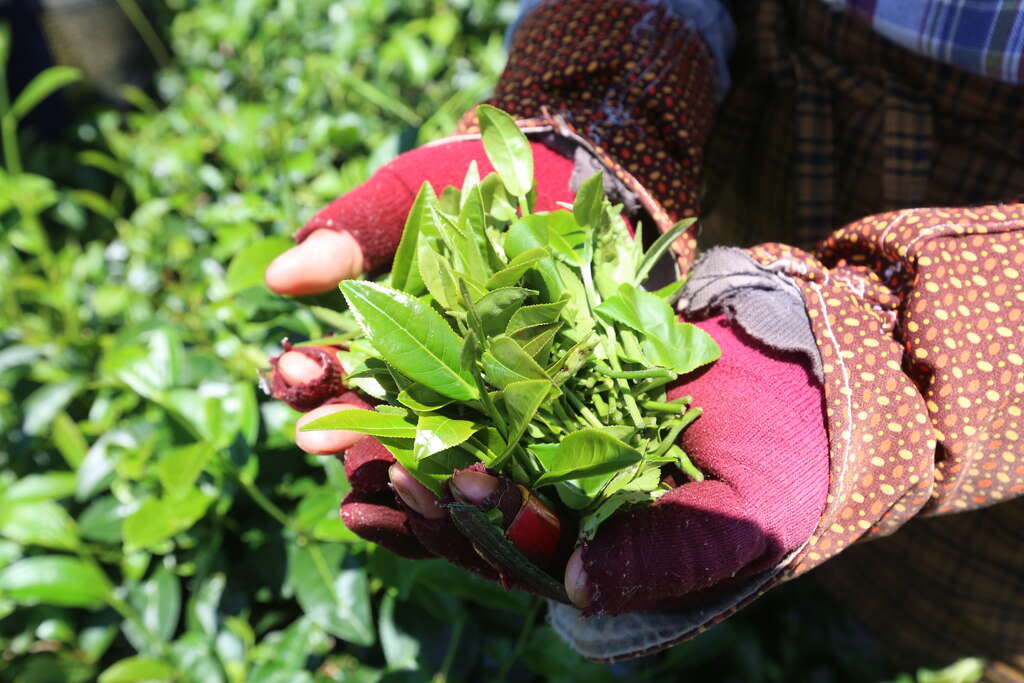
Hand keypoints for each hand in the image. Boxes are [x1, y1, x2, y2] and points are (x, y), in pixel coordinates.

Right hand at [265, 135, 578, 577]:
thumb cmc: (474, 190)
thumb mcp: (409, 205)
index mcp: (384, 355)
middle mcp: (428, 402)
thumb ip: (351, 241)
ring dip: (415, 489)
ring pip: (441, 484)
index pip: (336, 385)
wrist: (566, 184)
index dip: (310, 384)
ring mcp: (489, 431)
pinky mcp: (553, 454)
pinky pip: (517, 499)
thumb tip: (280, 278)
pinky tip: (477, 497)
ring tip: (400, 477)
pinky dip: (494, 506)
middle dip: (349, 439)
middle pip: (378, 443)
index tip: (291, 368)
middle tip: (316, 435)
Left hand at [279, 314, 829, 609]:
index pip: (524, 558)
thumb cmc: (786, 455)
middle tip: (372, 465)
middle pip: (472, 519)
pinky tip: (378, 375)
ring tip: (346, 433)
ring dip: (403, 450)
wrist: (799, 374)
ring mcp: (546, 453)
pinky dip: (430, 391)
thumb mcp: (745, 514)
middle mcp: (561, 511)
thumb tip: (578, 588)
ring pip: (461, 462)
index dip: (484, 531)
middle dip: (420, 497)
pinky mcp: (539, 393)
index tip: (456, 487)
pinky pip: (474, 400)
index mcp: (599, 555)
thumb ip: (672, 557)